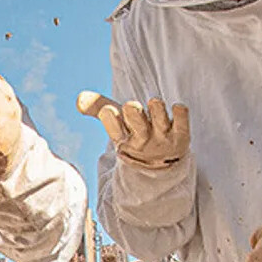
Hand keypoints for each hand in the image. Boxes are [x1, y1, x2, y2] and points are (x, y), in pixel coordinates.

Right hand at [75, 91, 190, 167]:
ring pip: (160, 120)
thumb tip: (79, 99)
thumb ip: (98, 108)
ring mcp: (162, 137)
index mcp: (124, 138)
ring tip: (154, 103)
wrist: (163, 162)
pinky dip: (181, 114)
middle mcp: (143, 138)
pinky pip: (183, 124)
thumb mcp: (117, 124)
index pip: (114, 127)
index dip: (111, 118)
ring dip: (156, 110)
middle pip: (137, 125)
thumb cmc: (136, 134)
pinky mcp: (181, 135)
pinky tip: (177, 107)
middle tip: (131, 106)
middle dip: (134, 114)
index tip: (108, 111)